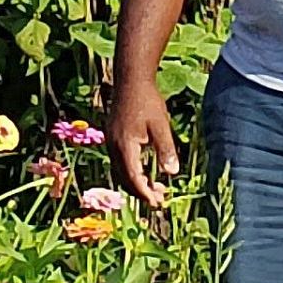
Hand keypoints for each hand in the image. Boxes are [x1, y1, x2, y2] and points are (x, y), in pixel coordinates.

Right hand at [107, 78, 178, 209]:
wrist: (131, 80)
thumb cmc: (147, 101)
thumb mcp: (160, 125)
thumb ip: (165, 150)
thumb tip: (171, 174)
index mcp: (124, 146)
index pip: (133, 179)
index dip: (145, 194)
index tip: (159, 203)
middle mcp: (113, 147)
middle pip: (124, 179)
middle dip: (141, 192)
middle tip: (160, 199)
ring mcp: (111, 142)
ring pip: (120, 172)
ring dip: (136, 183)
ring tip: (156, 187)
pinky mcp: (113, 137)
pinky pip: (119, 162)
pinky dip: (132, 172)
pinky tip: (145, 170)